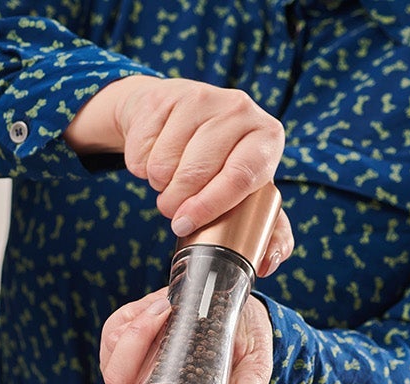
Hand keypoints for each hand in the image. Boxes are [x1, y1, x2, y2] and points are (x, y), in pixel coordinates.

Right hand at [67, 76, 294, 273]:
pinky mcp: (166, 94)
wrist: (183, 114)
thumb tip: (268, 262)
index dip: (209, 207)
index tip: (185, 226)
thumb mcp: (250, 191)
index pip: (239, 177)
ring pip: (164, 162)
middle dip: (176, 203)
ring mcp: (202, 95)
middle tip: (173, 209)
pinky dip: (140, 165)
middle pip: (196, 173)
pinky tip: (154, 157)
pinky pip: (142, 147)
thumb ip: (269, 231)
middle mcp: (240, 109)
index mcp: (267, 137)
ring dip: (159, 183)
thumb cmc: (222, 163)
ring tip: (169, 180)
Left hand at [95, 288, 273, 383]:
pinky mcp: (129, 326)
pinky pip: (118, 325)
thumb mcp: (252, 374)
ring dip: (137, 332)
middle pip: (115, 380)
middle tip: (161, 333)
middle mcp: (142, 383)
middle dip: (129, 358)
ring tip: (170, 313)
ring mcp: (133, 356)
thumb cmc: (246, 350)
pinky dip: (138, 316)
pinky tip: (165, 307)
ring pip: (113, 351)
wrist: (246, 313)